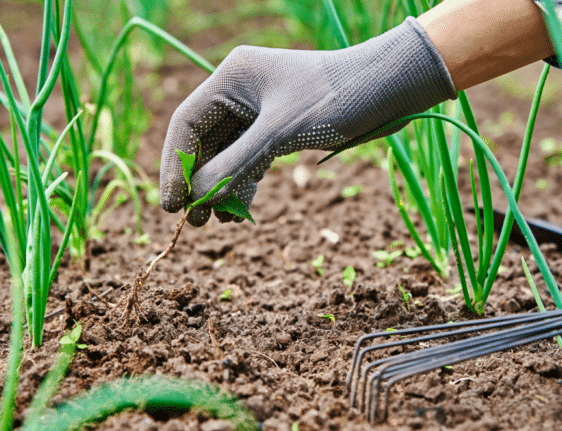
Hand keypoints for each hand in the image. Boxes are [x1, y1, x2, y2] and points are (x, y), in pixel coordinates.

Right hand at [160, 16, 456, 226]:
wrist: (390, 89)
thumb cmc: (336, 99)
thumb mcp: (280, 133)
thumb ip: (236, 164)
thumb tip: (196, 198)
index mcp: (231, 78)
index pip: (185, 123)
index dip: (174, 165)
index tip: (172, 204)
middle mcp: (240, 92)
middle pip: (202, 141)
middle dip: (196, 181)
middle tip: (191, 221)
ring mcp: (258, 111)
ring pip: (225, 155)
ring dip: (218, 188)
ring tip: (213, 222)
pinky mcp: (278, 128)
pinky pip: (249, 159)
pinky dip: (242, 184)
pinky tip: (238, 210)